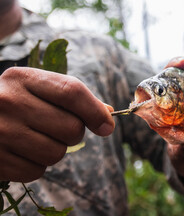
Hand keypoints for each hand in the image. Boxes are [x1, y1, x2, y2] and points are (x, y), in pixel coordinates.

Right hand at [0, 67, 114, 181]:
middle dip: (73, 133)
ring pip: (56, 153)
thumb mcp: (38, 88)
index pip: (72, 92)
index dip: (95, 111)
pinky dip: (35, 165)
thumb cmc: (15, 101)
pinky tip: (21, 151)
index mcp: (22, 78)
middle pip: (71, 128)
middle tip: (56, 128)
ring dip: (54, 150)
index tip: (107, 127)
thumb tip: (107, 114)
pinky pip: (36, 171)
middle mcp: (7, 101)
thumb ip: (73, 97)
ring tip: (35, 138)